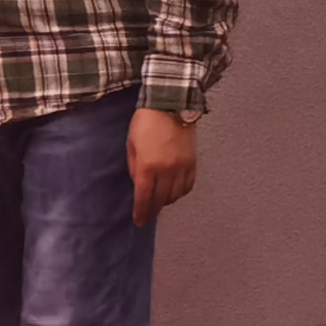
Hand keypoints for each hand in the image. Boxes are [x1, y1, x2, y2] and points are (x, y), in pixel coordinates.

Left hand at [127, 106, 200, 224]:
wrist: (170, 104)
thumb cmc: (145, 123)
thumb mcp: (132, 145)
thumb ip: (135, 168)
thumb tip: (141, 186)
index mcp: (148, 166)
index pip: (145, 197)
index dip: (142, 212)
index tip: (139, 221)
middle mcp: (167, 170)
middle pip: (161, 199)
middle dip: (153, 209)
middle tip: (148, 213)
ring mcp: (182, 166)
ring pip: (176, 195)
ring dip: (167, 200)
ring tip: (160, 199)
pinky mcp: (193, 162)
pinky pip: (188, 185)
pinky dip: (180, 192)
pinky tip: (174, 190)